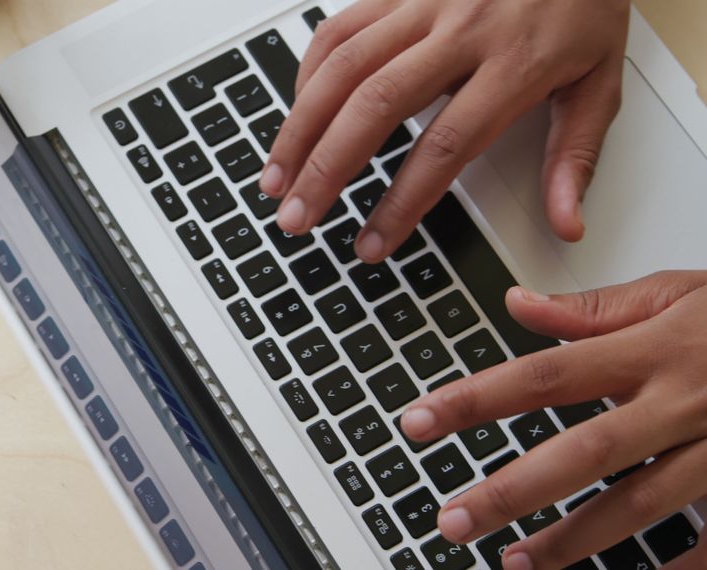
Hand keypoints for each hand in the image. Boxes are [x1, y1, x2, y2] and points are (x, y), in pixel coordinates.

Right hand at [260, 0, 629, 261]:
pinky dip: (308, 72)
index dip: (401, 202)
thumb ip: (575, 156)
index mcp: (514, 64)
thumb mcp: (599, 82)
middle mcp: (460, 31)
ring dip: (301, 128)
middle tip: (297, 218)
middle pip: (376, 107)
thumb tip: (565, 223)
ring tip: (277, 178)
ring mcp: (422, 5)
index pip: (444, 146)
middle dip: (326, 170)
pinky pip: (339, 29)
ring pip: (344, 68)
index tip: (373, 243)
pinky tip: (296, 114)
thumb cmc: (582, 7)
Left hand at [400, 271, 706, 568]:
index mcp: (655, 349)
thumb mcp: (678, 292)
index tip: (417, 421)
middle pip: (582, 453)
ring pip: (639, 505)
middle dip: (511, 491)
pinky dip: (680, 565)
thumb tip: (518, 303)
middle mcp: (684, 401)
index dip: (474, 400)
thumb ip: (595, 308)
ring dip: (573, 541)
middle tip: (453, 519)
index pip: (544, 375)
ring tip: (514, 562)